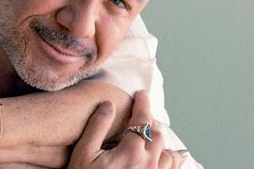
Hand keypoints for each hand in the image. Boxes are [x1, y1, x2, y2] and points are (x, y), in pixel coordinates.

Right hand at [68, 91, 186, 167]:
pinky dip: (171, 160)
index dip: (143, 103)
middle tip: (140, 115)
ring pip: (167, 154)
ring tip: (151, 135)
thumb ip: (97, 126)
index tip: (141, 94)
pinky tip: (170, 156)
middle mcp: (148, 164)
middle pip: (157, 134)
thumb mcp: (84, 153)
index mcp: (131, 151)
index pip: (142, 119)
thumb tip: (107, 104)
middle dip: (149, 121)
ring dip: (159, 141)